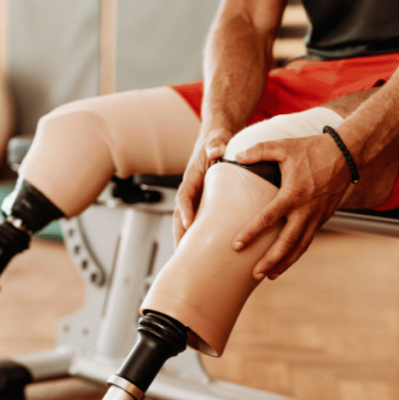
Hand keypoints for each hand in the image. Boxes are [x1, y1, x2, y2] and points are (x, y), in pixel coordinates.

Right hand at [174, 127, 232, 244]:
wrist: (218, 137)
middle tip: (182, 254)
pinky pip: (199, 221)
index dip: (184, 210)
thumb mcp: (218, 138)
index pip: (184, 196)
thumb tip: (215, 149)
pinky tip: (207, 252)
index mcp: (191, 176)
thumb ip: (216, 143)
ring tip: (190, 261)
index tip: (187, 224)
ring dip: (186, 240)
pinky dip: (199, 236)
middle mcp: (191, 189)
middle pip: (179, 216)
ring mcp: (196, 198)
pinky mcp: (204, 203)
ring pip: (186, 222)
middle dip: (179, 235)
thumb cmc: (218, 139)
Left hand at [231, 133, 354, 279]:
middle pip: (286, 243)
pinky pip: (308, 240)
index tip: (236, 246)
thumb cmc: (314, 149)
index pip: (267, 219)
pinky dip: (296, 253)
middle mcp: (306, 210)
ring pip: (299, 246)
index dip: (251, 233)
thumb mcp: (285, 146)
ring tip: (269, 276)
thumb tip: (237, 155)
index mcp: (292, 194)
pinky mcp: (323, 218)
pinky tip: (286, 261)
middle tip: (254, 274)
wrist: (348, 154)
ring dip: (284, 263)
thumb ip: (260, 150)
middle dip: (270, 260)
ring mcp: (316, 216)